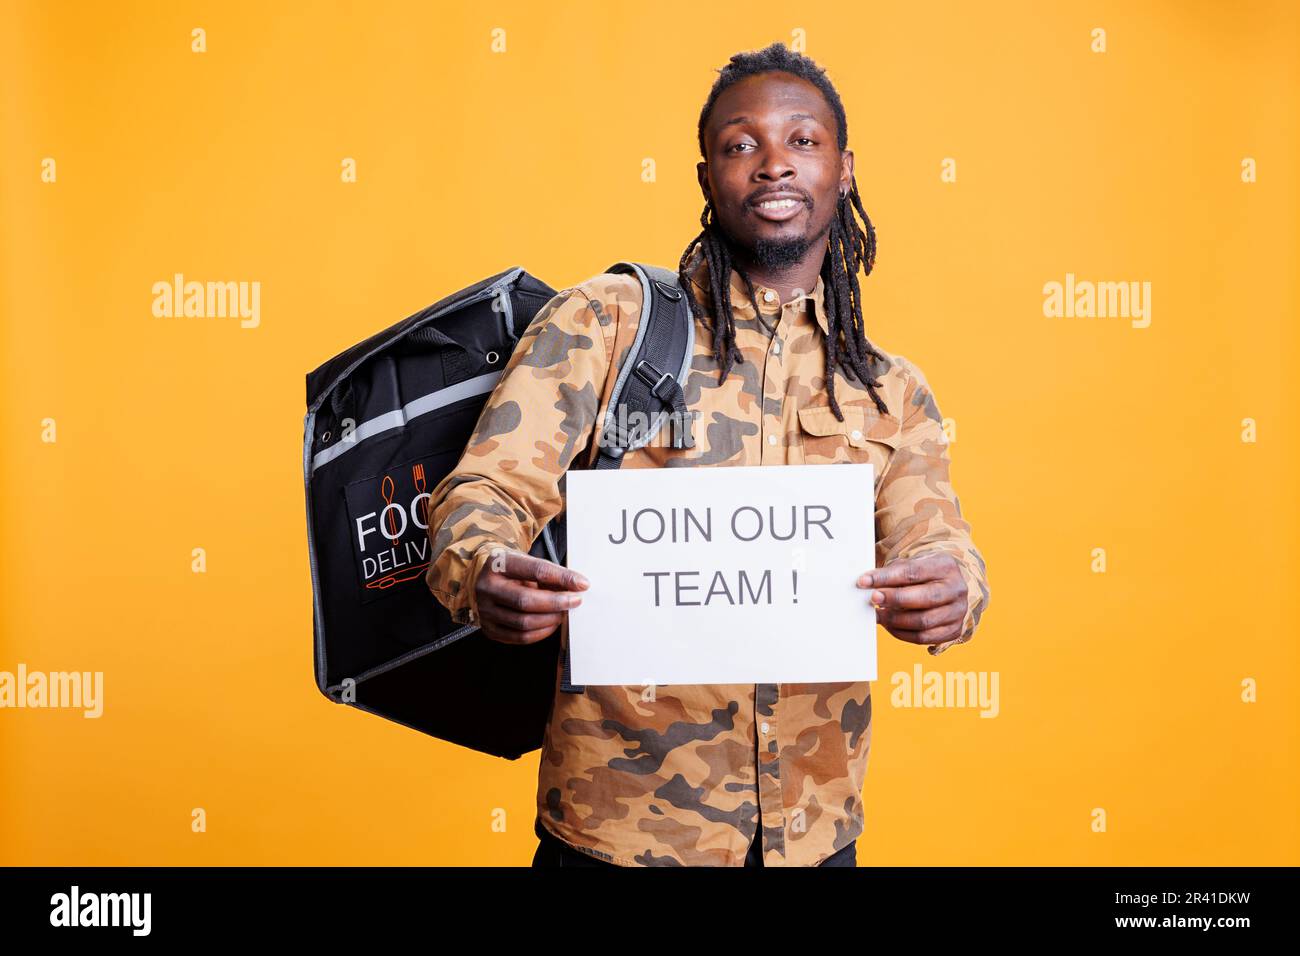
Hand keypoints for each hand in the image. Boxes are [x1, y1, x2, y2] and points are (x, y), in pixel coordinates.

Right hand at [473, 548, 588, 644]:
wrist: (485, 578)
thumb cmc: (512, 570)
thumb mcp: (528, 563)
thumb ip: (550, 574)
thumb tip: (578, 587)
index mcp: (497, 564)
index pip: (534, 570)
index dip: (561, 578)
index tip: (582, 584)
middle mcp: (487, 588)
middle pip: (525, 601)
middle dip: (556, 603)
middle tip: (575, 601)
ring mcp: (485, 611)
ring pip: (523, 623)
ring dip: (550, 620)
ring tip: (563, 613)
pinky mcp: (489, 629)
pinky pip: (519, 638)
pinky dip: (541, 633)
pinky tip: (550, 624)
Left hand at [855, 553, 966, 648]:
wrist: (948, 586)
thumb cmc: (924, 574)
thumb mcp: (912, 564)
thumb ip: (892, 573)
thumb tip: (866, 584)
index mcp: (946, 566)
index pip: (913, 572)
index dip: (886, 578)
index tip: (864, 581)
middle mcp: (956, 589)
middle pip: (924, 598)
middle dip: (894, 599)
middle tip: (873, 599)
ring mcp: (958, 611)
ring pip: (923, 621)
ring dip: (895, 620)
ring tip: (879, 614)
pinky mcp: (954, 630)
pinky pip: (923, 638)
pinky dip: (902, 633)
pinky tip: (889, 625)